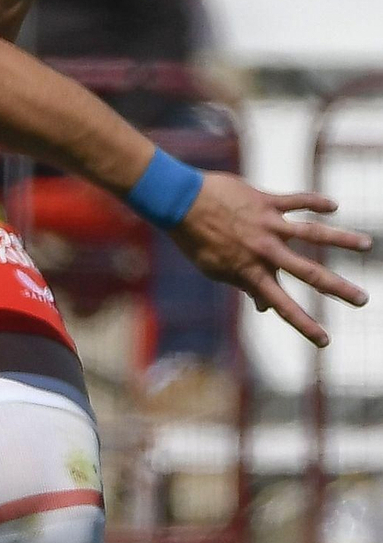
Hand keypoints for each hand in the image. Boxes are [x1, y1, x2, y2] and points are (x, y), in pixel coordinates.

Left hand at [172, 176, 370, 345]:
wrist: (179, 202)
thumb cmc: (196, 240)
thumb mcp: (216, 270)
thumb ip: (245, 285)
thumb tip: (264, 305)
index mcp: (252, 272)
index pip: (283, 305)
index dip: (305, 325)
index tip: (325, 341)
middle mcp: (265, 251)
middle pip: (309, 273)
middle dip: (338, 288)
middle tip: (363, 300)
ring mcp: (268, 225)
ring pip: (313, 233)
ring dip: (342, 239)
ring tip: (367, 245)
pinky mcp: (266, 201)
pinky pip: (297, 201)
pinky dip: (316, 202)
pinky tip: (334, 206)